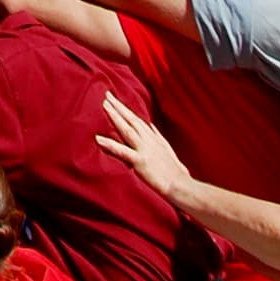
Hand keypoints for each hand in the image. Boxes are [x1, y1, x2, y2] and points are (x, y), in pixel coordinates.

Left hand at [96, 89, 189, 203]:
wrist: (181, 185)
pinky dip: (110, 144)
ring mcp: (144, 149)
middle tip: (106, 94)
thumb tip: (151, 126)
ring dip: (115, 116)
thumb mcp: (167, 150)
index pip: (138, 120)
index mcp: (154, 138)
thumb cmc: (175, 172)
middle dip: (118, 106)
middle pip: (131, 119)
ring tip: (104, 105)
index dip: (126, 109)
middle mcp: (148, 140)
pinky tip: (98, 139)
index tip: (115, 100)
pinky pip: (122, 151)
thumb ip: (158, 137)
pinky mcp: (140, 161)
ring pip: (127, 129)